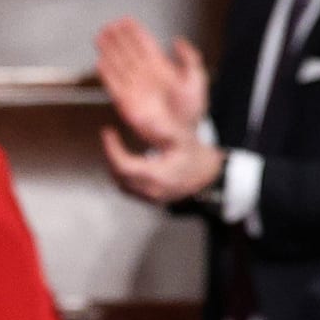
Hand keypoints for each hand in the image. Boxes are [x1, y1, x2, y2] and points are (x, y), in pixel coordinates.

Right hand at [94, 18, 208, 148]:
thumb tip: (177, 41)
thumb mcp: (197, 79)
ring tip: (100, 37)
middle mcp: (146, 78)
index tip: (126, 21)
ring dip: (109, 52)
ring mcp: (136, 90)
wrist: (183, 137)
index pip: (145, 47)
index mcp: (162, 70)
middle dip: (118, 39)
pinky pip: (114, 86)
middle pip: (128, 53)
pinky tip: (100, 62)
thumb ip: (189, 58)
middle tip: (108, 25)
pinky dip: (107, 74)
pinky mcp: (127, 105)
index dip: (135, 33)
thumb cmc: (192, 113)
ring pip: (119, 66)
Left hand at [100, 126, 224, 205]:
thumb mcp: (183, 139)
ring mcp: (150, 198)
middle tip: (110, 138)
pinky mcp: (151, 200)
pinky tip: (127, 163)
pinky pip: (130, 189)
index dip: (112, 148)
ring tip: (116, 148)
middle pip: (118, 176)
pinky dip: (124, 175)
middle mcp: (150, 190)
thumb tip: (143, 119)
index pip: (123, 165)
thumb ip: (163, 130)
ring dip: (116, 167)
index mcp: (157, 175)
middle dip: (111, 156)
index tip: (108, 133)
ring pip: (122, 184)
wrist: (210, 179)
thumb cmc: (197, 159)